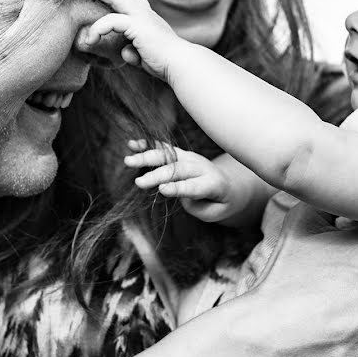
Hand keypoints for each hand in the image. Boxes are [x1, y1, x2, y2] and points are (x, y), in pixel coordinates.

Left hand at [76, 0, 188, 80]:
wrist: (180, 64)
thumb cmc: (165, 62)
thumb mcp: (144, 53)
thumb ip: (133, 50)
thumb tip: (126, 52)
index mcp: (146, 16)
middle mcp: (144, 12)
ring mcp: (141, 16)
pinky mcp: (136, 26)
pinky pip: (111, 21)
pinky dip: (98, 28)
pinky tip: (90, 39)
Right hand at [125, 140, 242, 222]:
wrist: (228, 183)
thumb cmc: (219, 202)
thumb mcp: (215, 212)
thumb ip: (196, 206)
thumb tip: (174, 192)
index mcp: (212, 183)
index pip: (193, 186)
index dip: (178, 188)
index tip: (162, 189)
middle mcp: (200, 166)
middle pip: (177, 169)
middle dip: (157, 175)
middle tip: (138, 183)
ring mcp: (190, 157)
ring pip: (167, 155)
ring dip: (147, 157)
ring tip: (128, 160)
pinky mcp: (180, 154)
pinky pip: (163, 148)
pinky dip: (148, 145)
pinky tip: (133, 144)